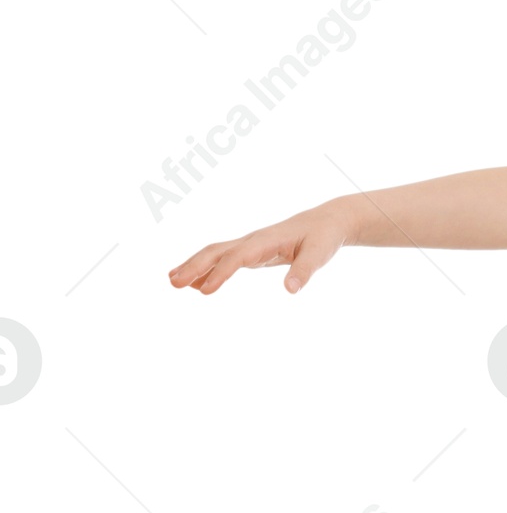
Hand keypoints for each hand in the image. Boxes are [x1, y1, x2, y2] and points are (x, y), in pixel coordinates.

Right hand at [167, 200, 353, 295]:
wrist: (326, 221)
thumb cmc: (322, 238)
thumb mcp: (319, 254)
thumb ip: (304, 271)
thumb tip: (290, 290)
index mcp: (266, 241)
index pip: (237, 257)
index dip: (220, 273)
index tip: (205, 290)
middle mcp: (253, 240)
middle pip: (216, 251)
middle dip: (194, 266)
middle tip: (173, 284)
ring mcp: (250, 245)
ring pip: (215, 253)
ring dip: (194, 266)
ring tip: (173, 282)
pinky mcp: (252, 251)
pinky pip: (224, 258)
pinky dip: (207, 269)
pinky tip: (196, 284)